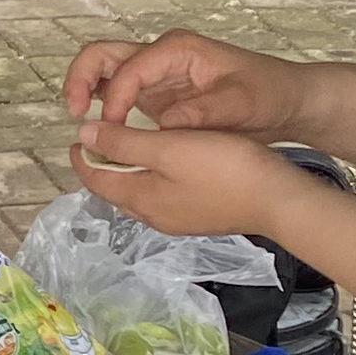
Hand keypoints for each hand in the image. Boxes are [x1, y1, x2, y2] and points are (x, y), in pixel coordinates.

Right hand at [61, 29, 319, 140]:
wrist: (287, 99)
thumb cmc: (269, 93)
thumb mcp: (242, 104)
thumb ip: (201, 112)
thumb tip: (162, 125)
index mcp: (178, 49)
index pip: (131, 69)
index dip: (116, 99)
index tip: (113, 128)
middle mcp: (162, 56)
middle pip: (103, 55)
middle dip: (81, 79)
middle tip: (74, 112)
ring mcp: (157, 74)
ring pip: (105, 72)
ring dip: (86, 91)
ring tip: (79, 120)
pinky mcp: (157, 94)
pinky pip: (118, 93)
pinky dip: (103, 107)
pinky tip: (102, 131)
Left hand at [68, 116, 310, 240]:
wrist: (276, 199)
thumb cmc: (222, 167)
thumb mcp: (167, 146)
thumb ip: (122, 142)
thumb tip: (83, 136)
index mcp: (139, 197)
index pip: (94, 178)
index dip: (81, 155)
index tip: (79, 133)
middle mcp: (152, 216)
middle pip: (114, 189)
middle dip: (102, 165)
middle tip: (102, 136)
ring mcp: (176, 221)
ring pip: (137, 194)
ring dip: (127, 172)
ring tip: (130, 146)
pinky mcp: (197, 218)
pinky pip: (161, 198)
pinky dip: (150, 179)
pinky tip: (165, 165)